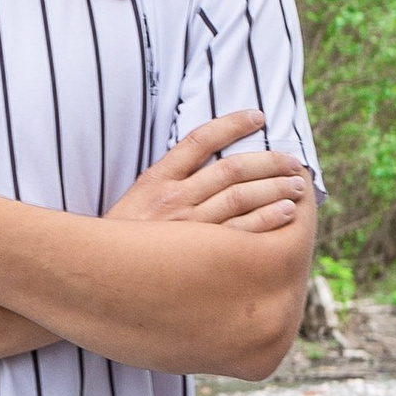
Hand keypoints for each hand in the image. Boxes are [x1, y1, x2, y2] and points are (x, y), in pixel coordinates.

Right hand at [110, 110, 313, 238]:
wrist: (98, 279)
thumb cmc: (122, 241)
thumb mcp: (136, 200)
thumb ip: (169, 181)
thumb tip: (209, 161)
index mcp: (156, 180)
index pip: (199, 139)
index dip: (232, 123)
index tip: (258, 116)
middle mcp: (173, 199)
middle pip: (231, 169)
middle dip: (269, 162)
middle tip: (294, 162)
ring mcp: (186, 228)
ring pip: (240, 198)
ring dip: (275, 188)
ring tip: (297, 186)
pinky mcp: (196, 255)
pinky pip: (239, 234)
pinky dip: (267, 220)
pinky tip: (286, 213)